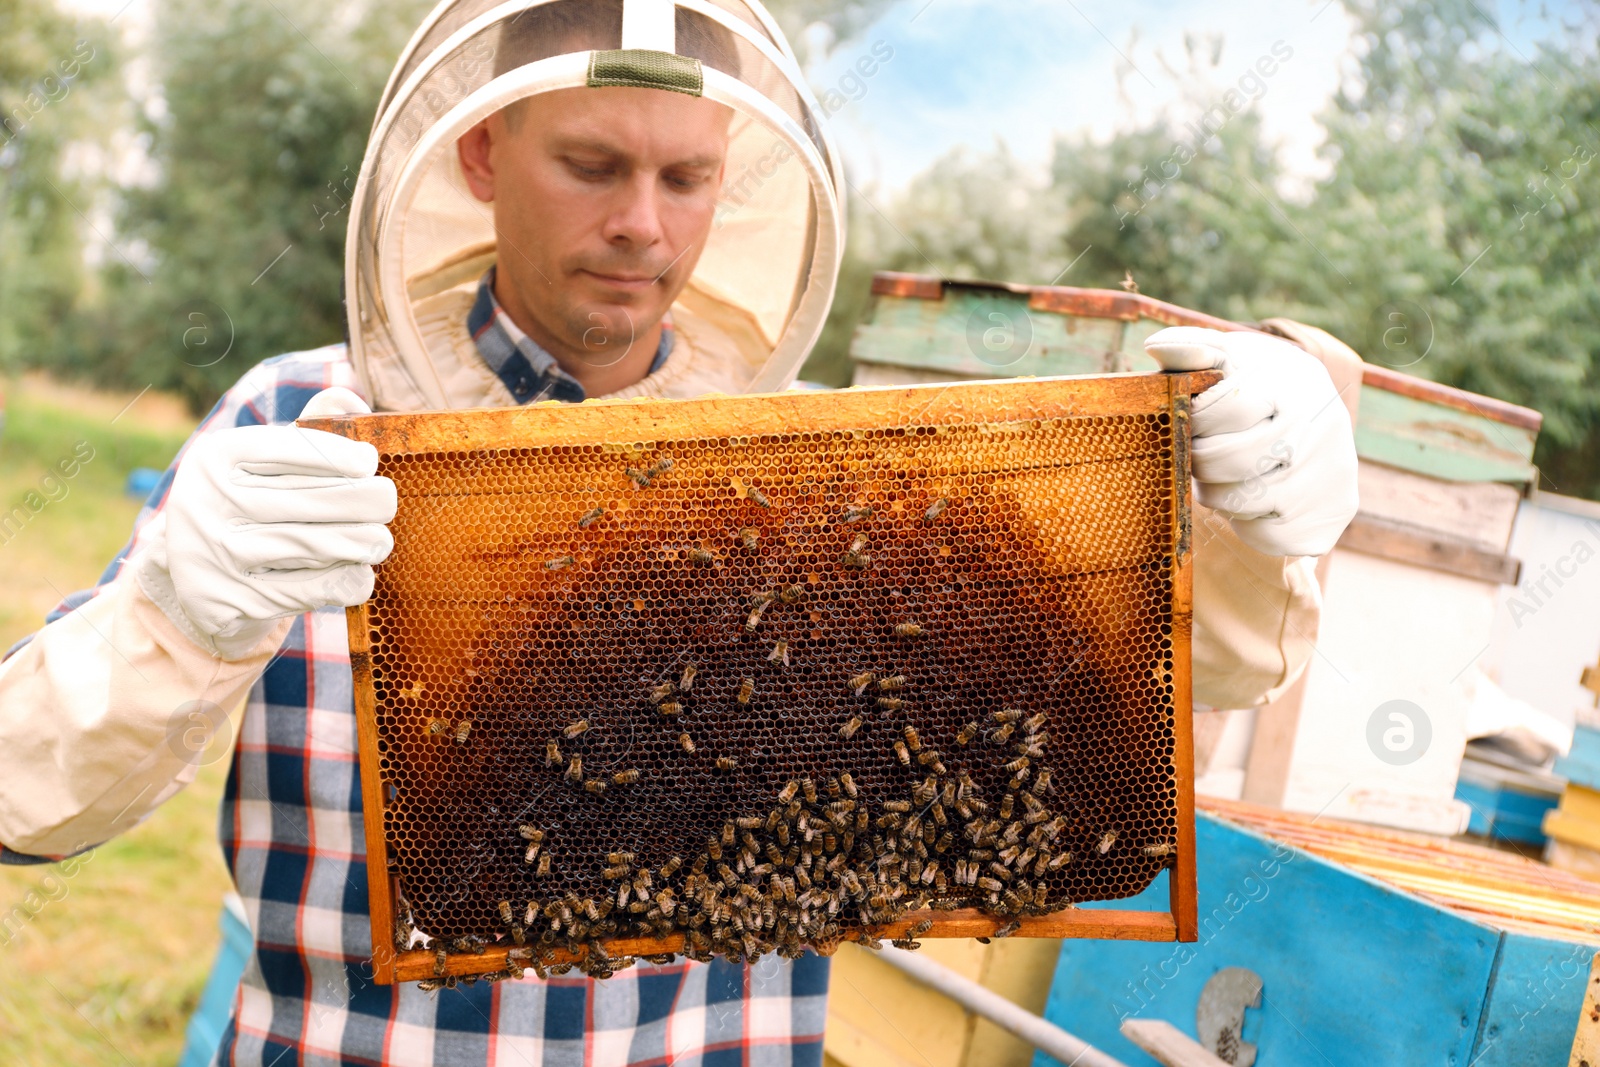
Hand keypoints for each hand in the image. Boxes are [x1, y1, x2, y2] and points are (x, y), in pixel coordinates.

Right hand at [135, 388, 395, 658]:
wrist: (197, 583)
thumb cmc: (249, 505)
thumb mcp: (263, 464)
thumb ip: (307, 430)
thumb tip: (351, 398)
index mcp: (216, 457)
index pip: (285, 448)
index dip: (334, 455)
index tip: (369, 461)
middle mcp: (206, 502)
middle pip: (304, 499)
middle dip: (359, 501)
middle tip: (387, 503)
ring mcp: (214, 555)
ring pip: (308, 545)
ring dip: (358, 543)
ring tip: (382, 540)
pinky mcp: (229, 600)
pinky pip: (303, 590)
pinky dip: (341, 581)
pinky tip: (362, 574)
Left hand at [1144, 326, 1357, 556]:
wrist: (1317, 419)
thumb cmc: (1258, 385)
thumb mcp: (1231, 358)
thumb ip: (1193, 350)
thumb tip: (1155, 347)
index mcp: (1294, 382)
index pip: (1227, 408)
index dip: (1198, 420)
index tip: (1197, 419)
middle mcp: (1321, 427)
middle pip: (1232, 460)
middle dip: (1201, 462)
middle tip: (1200, 456)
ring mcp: (1332, 473)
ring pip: (1244, 501)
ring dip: (1217, 494)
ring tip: (1222, 477)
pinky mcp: (1333, 513)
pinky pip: (1268, 535)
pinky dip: (1247, 525)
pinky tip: (1252, 500)